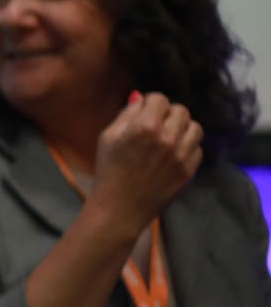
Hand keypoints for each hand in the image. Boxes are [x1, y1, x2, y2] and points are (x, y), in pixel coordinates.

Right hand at [88, 91, 202, 234]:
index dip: (150, 103)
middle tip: (157, 124)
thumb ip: (126, 115)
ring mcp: (182, 155)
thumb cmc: (108, 170)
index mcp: (145, 127)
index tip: (144, 112)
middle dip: (168, 113)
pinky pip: (198, 148)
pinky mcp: (189, 170)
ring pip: (195, 127)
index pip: (159, 99)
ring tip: (170, 137)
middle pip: (181, 110)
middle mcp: (168, 138)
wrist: (120, 207)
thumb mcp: (108, 137)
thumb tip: (140, 99)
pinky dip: (188, 147)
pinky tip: (174, 154)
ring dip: (182, 128)